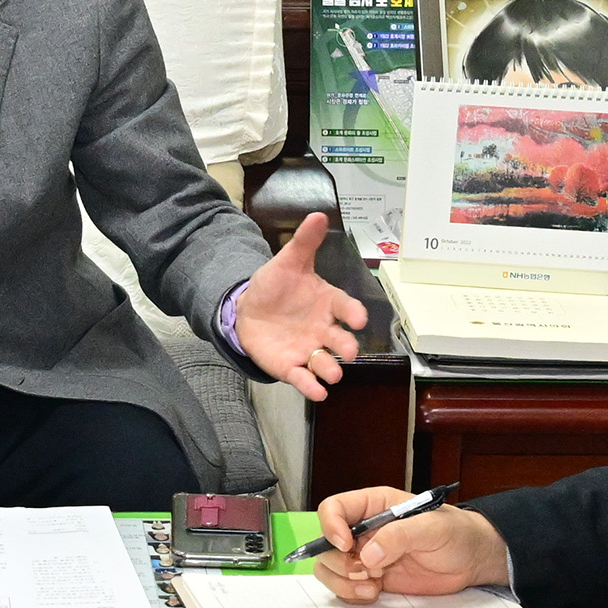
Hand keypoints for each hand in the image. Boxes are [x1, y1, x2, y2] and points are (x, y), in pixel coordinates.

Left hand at [229, 214, 372, 401]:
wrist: (248, 309)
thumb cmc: (276, 286)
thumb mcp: (288, 261)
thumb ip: (304, 242)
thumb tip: (318, 214)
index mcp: (328, 303)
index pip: (346, 308)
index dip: (353, 313)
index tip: (359, 318)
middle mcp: (324, 329)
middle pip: (340, 340)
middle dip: (346, 346)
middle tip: (348, 350)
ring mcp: (309, 349)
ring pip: (325, 363)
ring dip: (330, 370)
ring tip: (332, 374)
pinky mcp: (291, 366)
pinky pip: (304, 378)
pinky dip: (311, 386)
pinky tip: (317, 392)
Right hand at [306, 490, 511, 602]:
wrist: (472, 560)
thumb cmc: (457, 533)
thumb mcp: (432, 527)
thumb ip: (400, 535)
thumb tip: (368, 555)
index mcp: (374, 506)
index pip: (334, 508)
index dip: (331, 526)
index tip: (346, 544)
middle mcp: (364, 531)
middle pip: (325, 544)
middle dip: (339, 562)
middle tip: (366, 571)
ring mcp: (366, 557)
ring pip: (330, 568)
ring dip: (343, 582)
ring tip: (371, 586)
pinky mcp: (372, 580)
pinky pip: (345, 589)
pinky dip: (352, 595)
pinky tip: (375, 593)